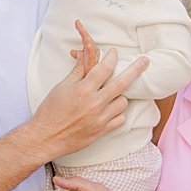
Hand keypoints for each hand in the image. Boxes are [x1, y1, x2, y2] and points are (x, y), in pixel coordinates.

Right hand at [34, 24, 148, 160]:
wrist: (46, 138)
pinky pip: (120, 119)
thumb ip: (78, 71)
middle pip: (123, 83)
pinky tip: (110, 109)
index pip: (105, 68)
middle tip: (145, 61)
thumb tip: (86, 53)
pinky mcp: (102, 131)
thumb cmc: (50, 111)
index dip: (112, 57)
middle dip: (136, 69)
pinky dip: (117, 113)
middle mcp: (95, 103)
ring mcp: (100, 119)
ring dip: (120, 95)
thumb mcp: (62, 87)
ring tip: (112, 93)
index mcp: (83, 90)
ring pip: (123, 102)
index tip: (115, 53)